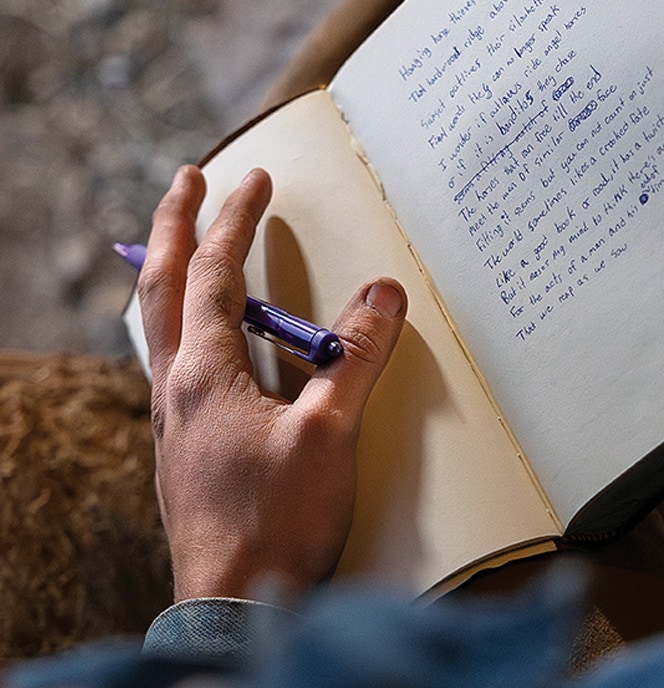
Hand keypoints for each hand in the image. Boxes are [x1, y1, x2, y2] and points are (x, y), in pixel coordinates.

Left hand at [137, 165, 406, 600]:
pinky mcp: (185, 449)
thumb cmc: (276, 523)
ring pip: (158, 326)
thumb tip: (383, 294)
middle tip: (186, 180)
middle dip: (173, 226)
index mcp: (203, 374)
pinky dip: (183, 325)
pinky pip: (173, 365)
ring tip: (184, 247)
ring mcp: (174, 421)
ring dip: (170, 273)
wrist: (233, 605)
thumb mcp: (329, 433)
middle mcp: (176, 389)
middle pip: (161, 287)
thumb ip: (356, 358)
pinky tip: (204, 342)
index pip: (215, 274)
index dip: (235, 220)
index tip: (254, 179)